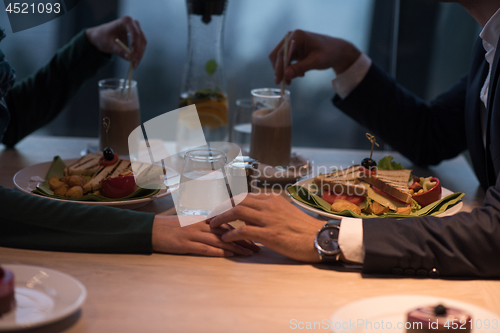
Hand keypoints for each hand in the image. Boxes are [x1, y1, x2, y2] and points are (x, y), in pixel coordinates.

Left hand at [85, 16, 146, 68]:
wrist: (102, 36)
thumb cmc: (103, 36)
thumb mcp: (109, 43)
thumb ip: (119, 50)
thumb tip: (129, 58)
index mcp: (126, 21)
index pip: (135, 34)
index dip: (135, 46)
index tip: (133, 57)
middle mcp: (134, 24)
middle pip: (141, 39)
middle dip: (139, 53)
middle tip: (135, 64)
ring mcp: (137, 30)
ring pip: (142, 44)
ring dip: (139, 55)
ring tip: (134, 65)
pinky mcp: (138, 38)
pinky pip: (141, 47)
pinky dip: (138, 55)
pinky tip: (134, 62)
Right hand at [152, 215, 259, 256]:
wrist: (150, 229)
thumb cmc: (170, 227)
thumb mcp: (190, 222)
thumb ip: (206, 225)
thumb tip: (221, 229)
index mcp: (203, 219)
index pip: (227, 223)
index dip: (242, 230)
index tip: (255, 235)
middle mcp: (200, 225)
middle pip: (227, 232)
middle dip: (244, 239)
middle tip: (259, 246)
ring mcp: (193, 234)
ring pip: (219, 240)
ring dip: (236, 247)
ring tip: (249, 252)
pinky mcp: (185, 244)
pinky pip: (205, 248)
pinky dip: (218, 251)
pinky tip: (229, 254)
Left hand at [209, 193, 324, 262]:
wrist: (320, 238)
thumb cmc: (303, 229)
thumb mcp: (284, 213)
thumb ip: (267, 212)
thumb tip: (251, 217)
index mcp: (272, 199)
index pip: (244, 195)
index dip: (228, 201)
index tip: (217, 206)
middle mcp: (269, 205)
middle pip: (236, 200)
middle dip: (219, 206)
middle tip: (209, 214)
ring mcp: (268, 218)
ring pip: (237, 211)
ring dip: (221, 217)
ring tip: (212, 224)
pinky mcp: (269, 233)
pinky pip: (244, 230)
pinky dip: (231, 233)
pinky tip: (225, 237)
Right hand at [269, 30, 360, 84]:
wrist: (336, 51)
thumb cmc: (329, 53)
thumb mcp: (316, 61)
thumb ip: (301, 67)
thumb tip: (286, 75)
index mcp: (297, 36)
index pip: (282, 52)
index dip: (279, 67)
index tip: (279, 80)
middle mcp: (291, 37)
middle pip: (277, 55)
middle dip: (279, 70)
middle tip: (284, 83)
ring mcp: (291, 42)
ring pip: (279, 58)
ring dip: (283, 70)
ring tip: (292, 80)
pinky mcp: (292, 49)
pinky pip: (284, 60)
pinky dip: (288, 69)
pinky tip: (299, 74)